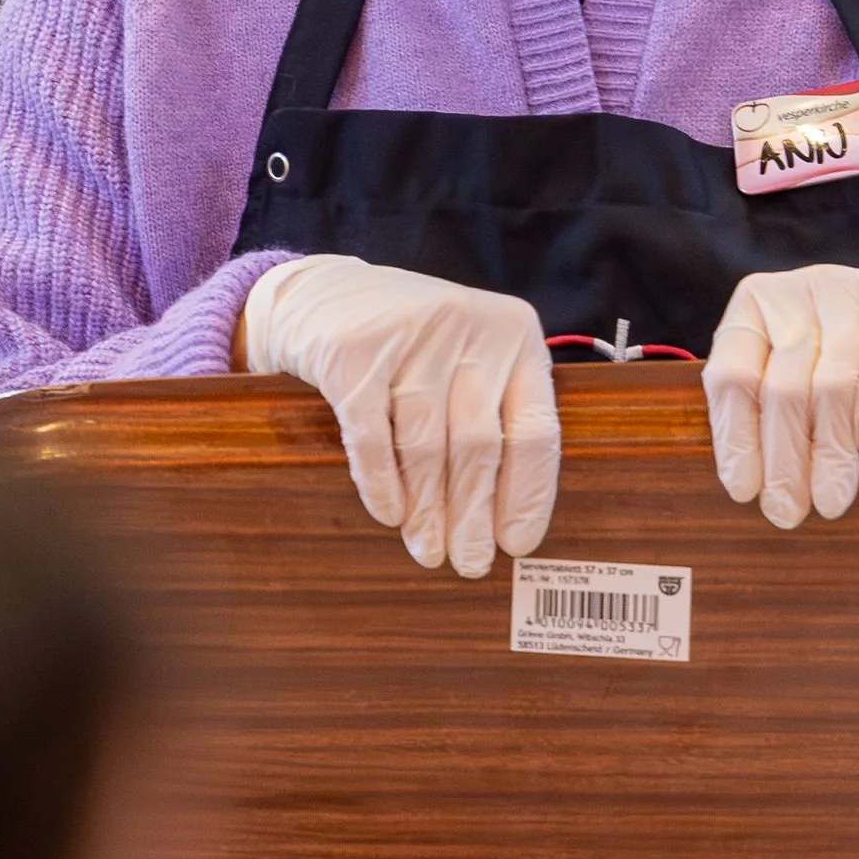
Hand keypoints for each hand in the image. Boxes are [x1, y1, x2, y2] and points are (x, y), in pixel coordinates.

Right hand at [245, 255, 559, 576]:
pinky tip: (390, 515)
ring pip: (426, 447)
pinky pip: (373, 437)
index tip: (517, 545)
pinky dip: (382, 483)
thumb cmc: (412, 342)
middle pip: (478, 446)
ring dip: (427, 511)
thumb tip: (507, 518)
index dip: (528, 495)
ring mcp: (412, 338)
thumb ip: (495, 415)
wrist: (324, 294)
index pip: (534, 430)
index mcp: (516, 335)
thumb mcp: (470, 358)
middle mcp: (471, 330)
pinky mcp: (353, 354)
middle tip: (468, 564)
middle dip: (473, 516)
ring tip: (427, 550)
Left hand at [704, 265, 858, 529]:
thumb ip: (763, 407)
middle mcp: (804, 291)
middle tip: (787, 512)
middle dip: (784, 460)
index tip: (743, 491)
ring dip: (829, 451)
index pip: (732, 377)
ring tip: (830, 499)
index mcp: (758, 305)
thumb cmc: (845, 356)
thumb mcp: (793, 367)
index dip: (736, 437)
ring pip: (831, 384)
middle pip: (782, 389)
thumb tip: (745, 488)